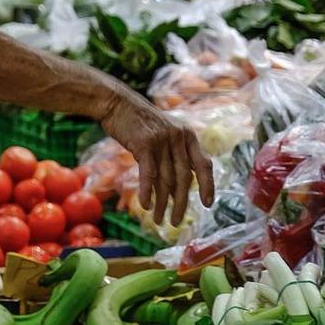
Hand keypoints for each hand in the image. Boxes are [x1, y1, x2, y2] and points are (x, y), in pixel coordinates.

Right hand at [102, 94, 212, 224]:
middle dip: (181, 203)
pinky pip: (149, 174)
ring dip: (162, 203)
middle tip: (175, 221)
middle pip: (183, 178)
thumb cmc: (138, 121)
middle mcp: (178, 138)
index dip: (208, 186)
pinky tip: (145, 205)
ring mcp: (162, 141)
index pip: (204, 165)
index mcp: (188, 136)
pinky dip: (148, 192)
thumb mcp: (164, 133)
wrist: (116, 102)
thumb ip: (174, 154)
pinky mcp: (144, 144)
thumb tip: (178, 185)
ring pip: (166, 180)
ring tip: (158, 219)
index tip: (207, 204)